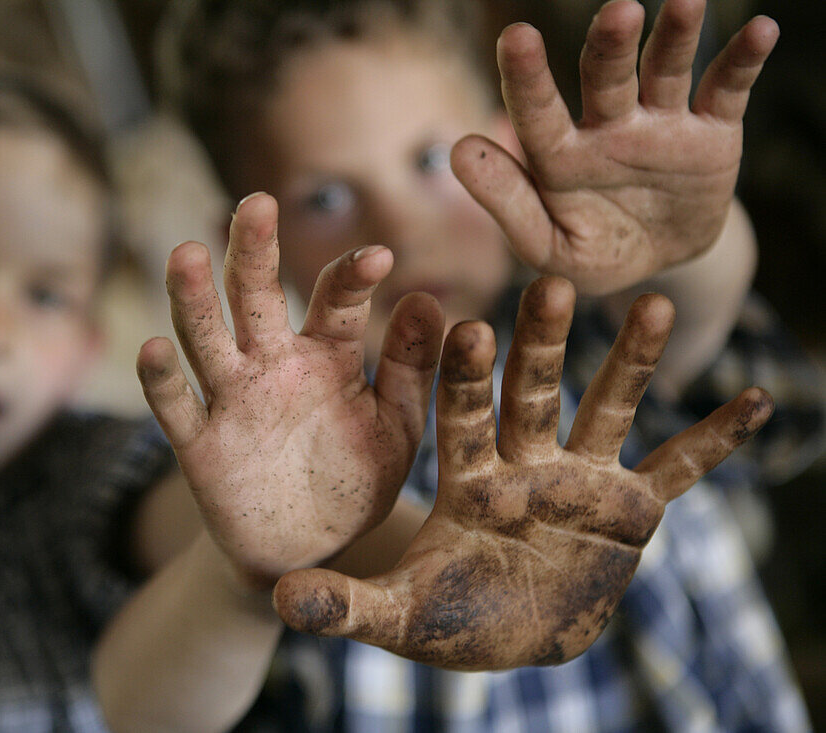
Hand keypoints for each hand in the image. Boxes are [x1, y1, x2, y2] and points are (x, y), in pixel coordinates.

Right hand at [137, 193, 442, 584]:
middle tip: (257, 204)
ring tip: (186, 253)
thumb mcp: (395, 427)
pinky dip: (162, 381)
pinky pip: (177, 408)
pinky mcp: (200, 444)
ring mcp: (232, 400)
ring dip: (193, 299)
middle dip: (254, 252)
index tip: (381, 258)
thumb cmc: (355, 480)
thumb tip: (430, 298)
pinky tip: (154, 349)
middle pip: (255, 298)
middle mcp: (273, 364)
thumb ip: (412, 369)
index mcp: (326, 355)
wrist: (310, 551)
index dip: (353, 277)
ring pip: (206, 339)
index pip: (334, 300)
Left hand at [273, 276, 771, 669]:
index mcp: (467, 478)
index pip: (461, 416)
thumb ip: (345, 605)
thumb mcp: (399, 617)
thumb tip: (278, 599)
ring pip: (605, 410)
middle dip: (541, 344)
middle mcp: (524, 465)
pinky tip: (756, 402)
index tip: (464, 323)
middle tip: (548, 282)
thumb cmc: (452, 619)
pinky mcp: (630, 509)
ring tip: (654, 304)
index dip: (463, 376)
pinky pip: (679, 470)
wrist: (509, 634)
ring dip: (630, 362)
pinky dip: (715, 442)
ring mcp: (580, 481)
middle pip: (532, 394)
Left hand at [451, 0, 778, 294]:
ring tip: (683, 4)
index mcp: (559, 154)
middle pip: (605, 76)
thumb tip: (459, 149)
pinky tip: (762, 31)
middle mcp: (608, 125)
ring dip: (674, 37)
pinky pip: (727, 88)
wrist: (660, 262)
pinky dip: (744, 60)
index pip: (537, 112)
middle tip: (617, 14)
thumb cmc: (591, 250)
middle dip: (610, 46)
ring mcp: (661, 122)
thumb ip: (508, 203)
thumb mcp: (548, 246)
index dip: (526, 77)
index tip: (516, 38)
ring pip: (665, 70)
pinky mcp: (711, 130)